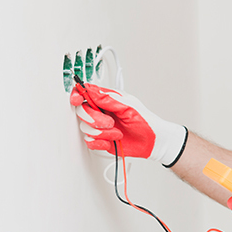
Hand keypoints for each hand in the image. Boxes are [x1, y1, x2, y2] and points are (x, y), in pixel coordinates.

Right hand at [70, 83, 186, 166]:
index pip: (86, 93)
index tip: (77, 100)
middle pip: (82, 111)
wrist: (154, 142)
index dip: (77, 95)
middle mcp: (102, 112)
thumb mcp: (129, 106)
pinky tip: (112, 141)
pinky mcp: (101, 140)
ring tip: (118, 133)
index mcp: (109, 99)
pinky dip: (100, 142)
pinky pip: (89, 141)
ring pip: (85, 128)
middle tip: (109, 123)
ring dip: (102, 132)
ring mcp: (100, 126)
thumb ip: (109, 99)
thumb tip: (91, 89)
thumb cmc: (147, 121)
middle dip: (94, 119)